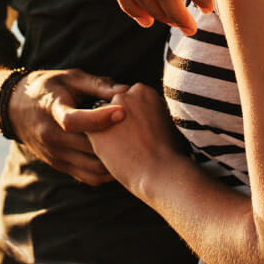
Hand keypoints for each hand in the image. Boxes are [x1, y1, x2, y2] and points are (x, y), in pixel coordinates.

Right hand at [7, 68, 128, 185]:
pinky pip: (87, 177)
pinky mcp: (59, 165)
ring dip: (113, 160)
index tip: (122, 111)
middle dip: (115, 141)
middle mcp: (51, 136)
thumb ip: (98, 84)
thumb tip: (126, 91)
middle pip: (88, 147)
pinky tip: (119, 160)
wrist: (14, 108)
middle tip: (139, 132)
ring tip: (133, 149)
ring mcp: (55, 154)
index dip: (100, 118)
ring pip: (91, 167)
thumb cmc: (48, 87)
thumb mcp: (70, 78)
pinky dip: (106, 172)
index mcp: (52, 110)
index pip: (74, 120)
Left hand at [86, 83, 185, 198]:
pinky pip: (93, 136)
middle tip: (133, 142)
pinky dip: (100, 145)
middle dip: (120, 123)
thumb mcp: (167, 122)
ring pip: (101, 122)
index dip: (135, 118)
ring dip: (109, 133)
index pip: (130, 100)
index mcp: (143, 91)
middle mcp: (124, 96)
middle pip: (115, 108)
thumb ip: (152, 113)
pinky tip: (115, 156)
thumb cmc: (170, 153)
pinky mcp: (94, 130)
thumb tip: (148, 117)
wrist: (160, 172)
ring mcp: (108, 111)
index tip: (143, 132)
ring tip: (126, 151)